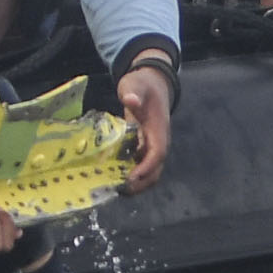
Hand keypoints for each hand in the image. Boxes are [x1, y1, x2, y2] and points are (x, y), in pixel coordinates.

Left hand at [114, 63, 172, 192]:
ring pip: (150, 170)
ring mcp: (152, 144)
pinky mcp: (144, 145)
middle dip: (141, 183)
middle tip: (121, 190)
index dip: (146, 167)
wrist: (153, 82)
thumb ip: (134, 92)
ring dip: (136, 182)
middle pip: (156, 169)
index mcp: (159, 127)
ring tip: (116, 188)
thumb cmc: (143, 84)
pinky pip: (140, 164)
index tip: (131, 178)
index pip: (158, 153)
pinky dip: (130, 173)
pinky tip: (113, 177)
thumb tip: (131, 100)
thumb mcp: (136, 84)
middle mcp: (159, 140)